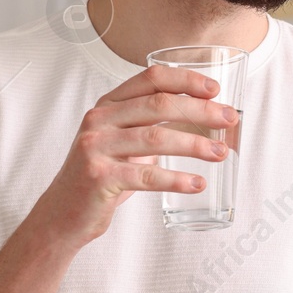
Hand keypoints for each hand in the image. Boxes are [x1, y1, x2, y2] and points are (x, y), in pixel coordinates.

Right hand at [31, 63, 235, 246]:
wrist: (63, 213)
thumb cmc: (102, 175)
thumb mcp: (122, 141)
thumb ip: (151, 125)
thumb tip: (202, 117)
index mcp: (108, 105)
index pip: (151, 79)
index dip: (185, 80)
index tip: (215, 89)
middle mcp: (100, 120)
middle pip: (159, 105)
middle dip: (200, 110)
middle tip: (229, 119)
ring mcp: (97, 148)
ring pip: (156, 138)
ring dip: (195, 144)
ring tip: (221, 153)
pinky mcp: (100, 177)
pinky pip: (147, 176)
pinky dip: (176, 179)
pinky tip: (197, 184)